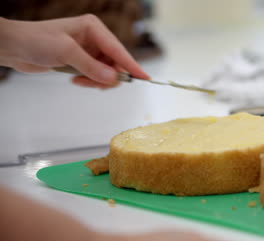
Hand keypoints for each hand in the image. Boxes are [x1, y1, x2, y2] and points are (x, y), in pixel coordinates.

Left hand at [0, 15, 148, 88]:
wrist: (15, 47)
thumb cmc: (37, 41)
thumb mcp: (66, 53)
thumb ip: (92, 67)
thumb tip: (114, 79)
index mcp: (94, 28)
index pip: (119, 50)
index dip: (132, 66)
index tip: (145, 78)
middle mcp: (94, 38)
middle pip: (115, 63)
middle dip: (108, 77)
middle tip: (98, 86)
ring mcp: (89, 50)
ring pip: (106, 72)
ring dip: (96, 81)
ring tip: (80, 81)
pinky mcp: (82, 60)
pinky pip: (96, 75)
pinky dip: (89, 82)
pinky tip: (75, 80)